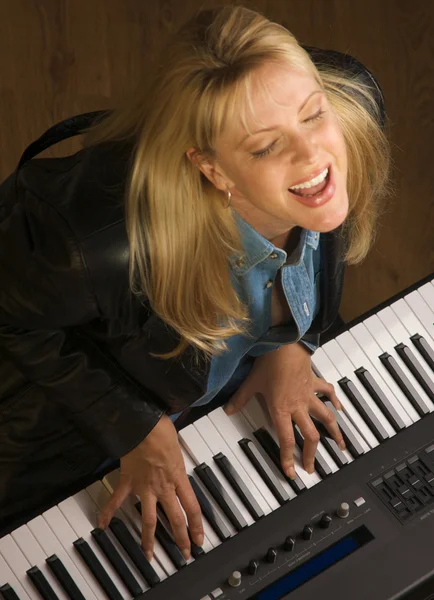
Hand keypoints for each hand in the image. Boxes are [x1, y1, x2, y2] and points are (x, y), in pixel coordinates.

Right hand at [97, 415, 203, 560]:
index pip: (192, 507)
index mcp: (178, 477)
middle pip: (175, 519)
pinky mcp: (128, 481)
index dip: (196, 526)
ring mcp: (144, 486)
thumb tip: (175, 457)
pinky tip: (102, 525)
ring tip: (149, 555)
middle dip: (180, 538)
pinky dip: (108, 512)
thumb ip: (177, 458)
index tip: (198, 540)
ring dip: (149, 539)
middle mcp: (163, 486)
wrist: (142, 424)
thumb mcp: (177, 445)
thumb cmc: (161, 429)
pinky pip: (117, 500)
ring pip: (148, 519)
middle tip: (184, 554)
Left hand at [224, 343, 345, 477]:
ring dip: (334, 433)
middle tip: (311, 468)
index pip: (286, 440)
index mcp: (281, 410)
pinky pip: (327, 393)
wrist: (285, 344)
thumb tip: (228, 410)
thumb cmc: (269, 363)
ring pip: (325, 418)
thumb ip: (240, 399)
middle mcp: (298, 406)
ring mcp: (309, 395)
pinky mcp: (314, 383)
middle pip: (309, 435)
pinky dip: (335, 401)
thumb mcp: (251, 383)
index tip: (291, 472)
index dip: (288, 458)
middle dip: (311, 454)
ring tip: (340, 446)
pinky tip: (340, 409)